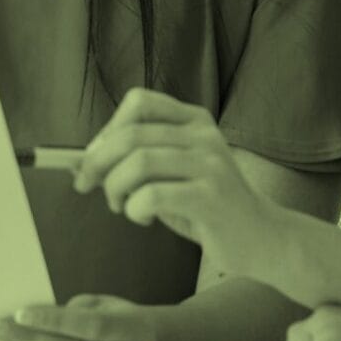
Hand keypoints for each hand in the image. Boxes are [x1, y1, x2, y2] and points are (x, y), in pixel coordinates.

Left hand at [75, 88, 277, 274]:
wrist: (263, 239)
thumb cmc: (206, 206)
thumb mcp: (172, 174)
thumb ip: (134, 162)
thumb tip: (77, 163)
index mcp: (194, 121)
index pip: (138, 102)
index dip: (107, 128)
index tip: (95, 157)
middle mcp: (204, 135)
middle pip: (130, 134)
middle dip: (97, 163)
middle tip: (88, 186)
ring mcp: (211, 164)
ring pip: (138, 163)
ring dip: (115, 188)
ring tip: (121, 206)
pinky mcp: (212, 197)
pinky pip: (153, 195)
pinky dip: (134, 209)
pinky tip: (144, 218)